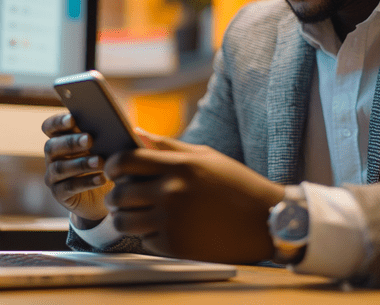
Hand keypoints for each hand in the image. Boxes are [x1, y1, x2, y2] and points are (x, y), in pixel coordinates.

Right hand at [42, 113, 112, 225]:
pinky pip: (69, 187)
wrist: (106, 195)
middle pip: (52, 146)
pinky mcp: (59, 194)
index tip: (73, 119)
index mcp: (61, 138)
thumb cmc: (108, 162)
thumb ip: (115, 135)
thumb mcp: (111, 147)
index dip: (58, 122)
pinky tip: (102, 179)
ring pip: (60, 168)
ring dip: (81, 163)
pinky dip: (86, 182)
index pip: (50, 126)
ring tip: (100, 161)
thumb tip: (133, 130)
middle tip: (89, 139)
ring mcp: (53, 176)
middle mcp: (53, 156)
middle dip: (71, 142)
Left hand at [103, 130, 284, 263]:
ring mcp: (173, 222)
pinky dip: (150, 236)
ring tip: (138, 214)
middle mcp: (172, 193)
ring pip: (124, 222)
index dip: (112, 165)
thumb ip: (167, 146)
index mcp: (179, 166)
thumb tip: (136, 133)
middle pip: (119, 195)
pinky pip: (144, 241)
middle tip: (124, 196)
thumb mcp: (205, 156)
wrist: (267, 221)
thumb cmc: (236, 183)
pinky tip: (167, 227)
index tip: (114, 170)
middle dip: (116, 196)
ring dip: (126, 218)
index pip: (125, 160)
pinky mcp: (176, 246)